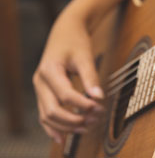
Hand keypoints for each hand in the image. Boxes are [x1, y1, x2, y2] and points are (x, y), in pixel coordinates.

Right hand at [33, 11, 104, 143]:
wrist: (66, 31)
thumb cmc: (76, 41)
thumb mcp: (85, 55)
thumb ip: (91, 77)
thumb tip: (99, 98)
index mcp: (49, 70)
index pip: (65, 95)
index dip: (83, 105)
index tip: (99, 107)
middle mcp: (40, 81)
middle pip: (53, 111)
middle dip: (74, 119)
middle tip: (94, 120)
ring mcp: (39, 88)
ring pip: (47, 116)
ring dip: (66, 126)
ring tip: (86, 127)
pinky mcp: (43, 92)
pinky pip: (45, 114)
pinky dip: (54, 127)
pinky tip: (65, 137)